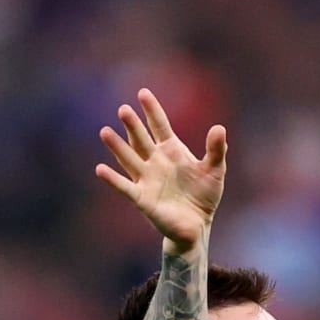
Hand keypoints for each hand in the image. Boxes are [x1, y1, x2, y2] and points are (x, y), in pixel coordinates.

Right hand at [96, 88, 227, 253]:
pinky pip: (125, 187)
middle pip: (141, 139)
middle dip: (133, 125)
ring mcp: (147, 179)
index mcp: (172, 151)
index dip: (152, 110)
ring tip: (105, 131)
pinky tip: (100, 169)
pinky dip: (113, 179)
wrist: (196, 226)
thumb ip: (216, 150)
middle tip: (123, 109)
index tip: (143, 93)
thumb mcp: (215, 171)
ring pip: (129, 158)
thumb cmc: (204, 196)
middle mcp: (155, 161)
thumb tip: (219, 128)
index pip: (160, 126)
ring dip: (117, 147)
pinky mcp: (142, 198)